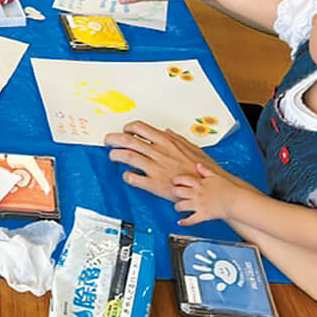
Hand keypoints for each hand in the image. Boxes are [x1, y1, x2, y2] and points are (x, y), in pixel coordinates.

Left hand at [104, 119, 236, 201]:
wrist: (208, 189)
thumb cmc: (202, 169)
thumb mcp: (191, 148)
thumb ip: (176, 139)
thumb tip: (166, 131)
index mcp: (166, 141)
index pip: (139, 128)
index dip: (127, 128)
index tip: (124, 131)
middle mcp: (159, 152)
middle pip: (128, 140)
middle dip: (113, 138)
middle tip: (108, 140)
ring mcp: (155, 168)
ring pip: (127, 156)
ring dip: (115, 155)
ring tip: (112, 156)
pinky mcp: (154, 184)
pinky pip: (134, 178)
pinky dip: (127, 176)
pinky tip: (127, 175)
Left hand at [172, 163, 238, 224]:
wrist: (235, 201)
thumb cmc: (229, 189)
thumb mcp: (216, 177)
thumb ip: (206, 171)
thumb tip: (198, 165)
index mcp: (200, 184)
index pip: (183, 179)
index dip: (176, 180)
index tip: (174, 181)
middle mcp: (197, 194)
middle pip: (178, 191)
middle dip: (174, 192)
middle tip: (173, 192)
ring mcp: (199, 205)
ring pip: (181, 206)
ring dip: (177, 207)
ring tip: (177, 207)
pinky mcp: (203, 215)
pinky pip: (191, 220)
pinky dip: (185, 222)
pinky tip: (180, 222)